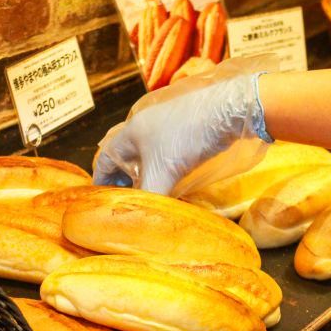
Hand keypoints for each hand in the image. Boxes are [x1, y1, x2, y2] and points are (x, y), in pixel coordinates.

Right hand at [93, 56, 276, 195]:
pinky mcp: (185, 129)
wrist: (227, 111)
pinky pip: (165, 153)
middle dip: (123, 179)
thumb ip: (148, 196)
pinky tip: (172, 182)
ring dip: (144, 174)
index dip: (102, 181)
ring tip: (148, 194)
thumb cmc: (188, 137)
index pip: (105, 159)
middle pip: (124, 156)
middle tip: (126, 200)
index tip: (102, 200)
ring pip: (146, 155)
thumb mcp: (163, 172)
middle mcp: (144, 126)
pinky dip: (162, 168)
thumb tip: (139, 220)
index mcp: (130, 133)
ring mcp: (165, 126)